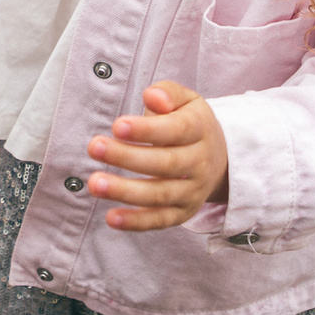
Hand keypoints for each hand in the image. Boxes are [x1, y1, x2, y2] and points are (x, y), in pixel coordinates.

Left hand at [86, 80, 228, 231]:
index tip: (117, 126)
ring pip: (160, 195)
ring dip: (126, 191)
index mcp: (200, 130)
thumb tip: (152, 97)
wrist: (221, 158)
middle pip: (165, 163)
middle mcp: (200, 162)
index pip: (175, 130)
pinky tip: (111, 218)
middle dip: (127, 157)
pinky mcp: (183, 212)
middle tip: (94, 147)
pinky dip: (136, 222)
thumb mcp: (187, 100)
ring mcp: (193, 190)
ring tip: (95, 183)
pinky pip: (160, 220)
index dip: (146, 130)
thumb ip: (168, 93)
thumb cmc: (191, 123)